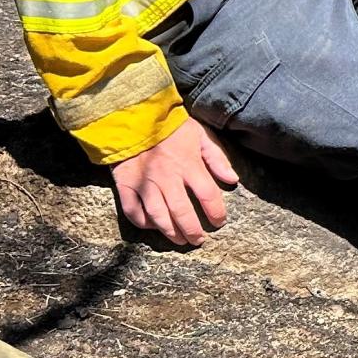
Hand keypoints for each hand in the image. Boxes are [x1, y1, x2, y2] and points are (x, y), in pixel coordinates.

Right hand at [113, 116, 238, 246]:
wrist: (133, 116)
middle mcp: (167, 177)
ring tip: (180, 240)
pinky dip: (143, 223)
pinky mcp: (125, 185)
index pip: (208, 195)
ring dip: (171, 232)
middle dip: (193, 231)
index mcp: (188, 164)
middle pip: (182, 212)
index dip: (216, 213)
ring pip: (158, 217)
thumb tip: (232, 180)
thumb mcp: (200, 135)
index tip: (219, 222)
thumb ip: (217, 158)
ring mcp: (144, 183)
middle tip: (199, 240)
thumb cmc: (170, 126)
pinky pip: (133, 212)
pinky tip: (154, 227)